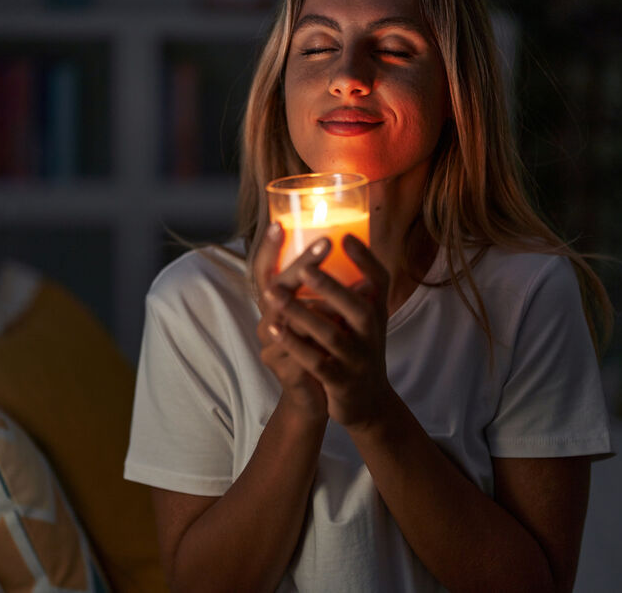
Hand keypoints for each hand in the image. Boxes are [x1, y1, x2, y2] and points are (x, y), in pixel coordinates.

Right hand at [254, 222, 328, 421]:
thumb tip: (357, 249)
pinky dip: (317, 336)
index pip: (264, 270)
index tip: (280, 222)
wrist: (318, 399)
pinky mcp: (284, 372)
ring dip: (312, 301)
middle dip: (300, 265)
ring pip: (284, 320)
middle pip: (274, 289)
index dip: (268, 248)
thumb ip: (332, 286)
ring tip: (335, 284)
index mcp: (276, 306)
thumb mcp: (325, 314)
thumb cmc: (321, 349)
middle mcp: (267, 322)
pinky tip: (337, 325)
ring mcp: (271, 348)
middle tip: (324, 243)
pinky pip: (298, 350)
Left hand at [262, 232, 393, 428]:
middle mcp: (372, 333)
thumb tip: (329, 246)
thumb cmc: (358, 349)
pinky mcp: (340, 381)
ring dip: (301, 314)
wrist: (369, 402)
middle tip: (303, 268)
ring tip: (274, 294)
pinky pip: (316, 362)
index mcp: (377, 312)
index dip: (366, 259)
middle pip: (357, 308)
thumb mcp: (363, 320)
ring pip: (330, 335)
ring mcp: (357, 358)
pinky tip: (273, 330)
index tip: (345, 237)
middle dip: (330, 287)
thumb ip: (350, 290)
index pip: (380, 280)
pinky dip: (294, 344)